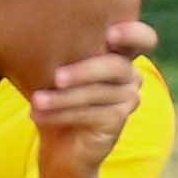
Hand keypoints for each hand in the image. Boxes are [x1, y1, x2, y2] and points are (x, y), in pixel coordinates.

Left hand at [24, 35, 149, 177]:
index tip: (110, 34)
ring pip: (96, 93)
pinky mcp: (118, 120)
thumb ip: (61, 50)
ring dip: (63, 98)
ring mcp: (128, 99)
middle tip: (57, 77)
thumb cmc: (57, 96)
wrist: (61, 145)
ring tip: (36, 101)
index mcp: (118, 53)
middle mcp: (130, 74)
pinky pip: (90, 114)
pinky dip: (61, 114)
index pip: (142, 39)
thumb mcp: (58, 68)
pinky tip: (38, 115)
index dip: (133, 34)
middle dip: (84, 71)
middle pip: (116, 67)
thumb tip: (35, 32)